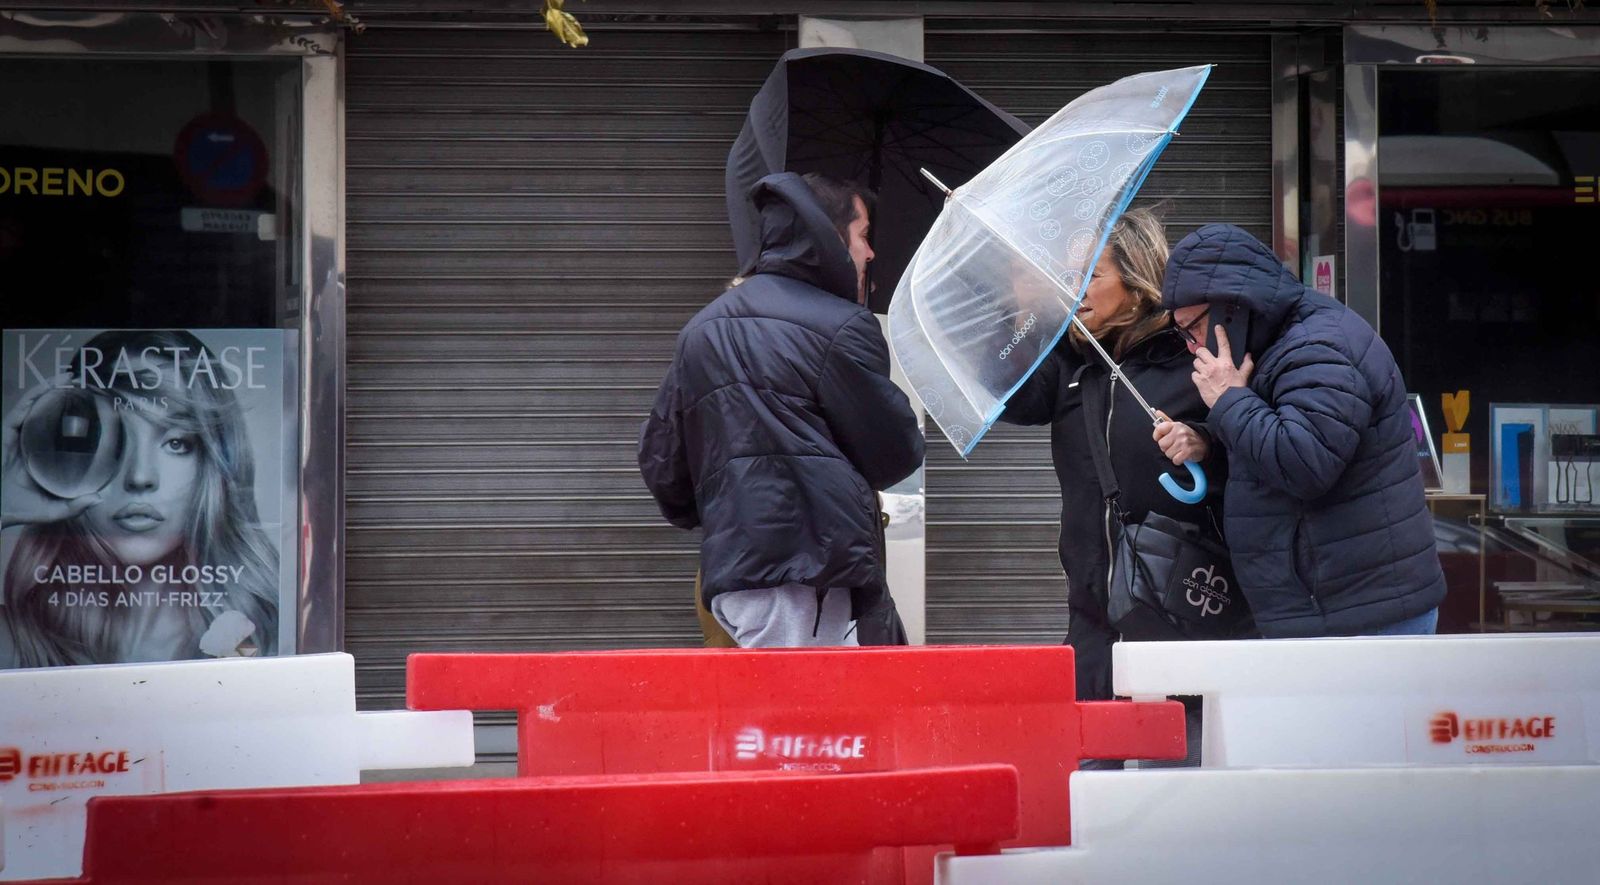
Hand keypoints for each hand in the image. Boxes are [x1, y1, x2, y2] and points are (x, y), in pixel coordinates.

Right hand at [1, 374, 102, 528]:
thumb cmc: (18, 510)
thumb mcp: (53, 509)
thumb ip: (74, 505)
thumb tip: (98, 498)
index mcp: (42, 455)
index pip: (57, 430)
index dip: (71, 415)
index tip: (91, 404)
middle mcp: (30, 443)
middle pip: (45, 412)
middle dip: (59, 394)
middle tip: (79, 381)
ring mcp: (16, 439)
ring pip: (31, 408)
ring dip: (45, 391)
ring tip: (64, 378)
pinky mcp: (4, 437)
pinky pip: (17, 415)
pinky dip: (29, 401)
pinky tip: (43, 392)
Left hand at [1152, 411, 1209, 464]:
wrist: (1204, 443)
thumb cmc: (1187, 436)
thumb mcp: (1177, 426)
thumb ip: (1166, 420)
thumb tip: (1157, 412)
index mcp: (1176, 425)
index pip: (1159, 428)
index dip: (1157, 436)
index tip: (1162, 438)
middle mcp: (1180, 432)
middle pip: (1162, 444)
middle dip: (1166, 447)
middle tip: (1174, 446)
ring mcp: (1184, 442)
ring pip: (1168, 453)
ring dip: (1172, 455)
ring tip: (1179, 450)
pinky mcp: (1188, 452)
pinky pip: (1175, 460)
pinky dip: (1178, 460)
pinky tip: (1182, 456)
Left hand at [1191, 325, 1253, 407]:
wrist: (1229, 404)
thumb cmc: (1237, 391)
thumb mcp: (1244, 376)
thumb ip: (1246, 364)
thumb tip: (1249, 355)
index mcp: (1226, 362)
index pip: (1223, 344)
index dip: (1220, 334)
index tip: (1217, 327)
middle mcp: (1214, 365)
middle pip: (1201, 351)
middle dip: (1201, 354)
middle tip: (1205, 359)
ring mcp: (1205, 373)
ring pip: (1196, 362)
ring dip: (1199, 366)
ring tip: (1204, 372)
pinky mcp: (1199, 381)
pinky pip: (1193, 374)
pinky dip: (1196, 377)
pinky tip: (1202, 380)